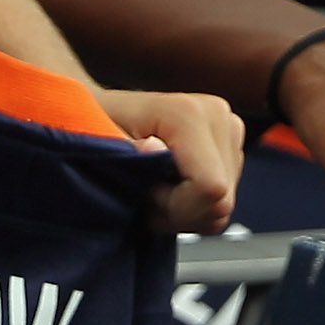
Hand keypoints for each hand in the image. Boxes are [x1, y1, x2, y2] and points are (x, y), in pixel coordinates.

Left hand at [95, 86, 244, 233]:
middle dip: (179, 213)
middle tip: (145, 196)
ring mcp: (228, 130)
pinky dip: (194, 206)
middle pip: (221, 201)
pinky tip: (169, 189)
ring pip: (223, 204)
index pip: (211, 189)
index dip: (175, 208)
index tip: (144, 193)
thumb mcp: (96, 144)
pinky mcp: (230, 145)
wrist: (100, 112)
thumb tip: (154, 148)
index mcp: (189, 114)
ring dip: (185, 211)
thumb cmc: (94, 127)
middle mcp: (217, 116)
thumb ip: (125, 151)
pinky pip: (223, 200)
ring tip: (154, 190)